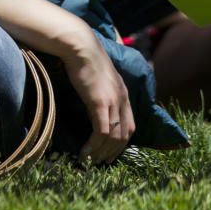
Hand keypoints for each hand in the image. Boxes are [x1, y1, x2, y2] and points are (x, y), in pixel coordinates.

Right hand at [59, 30, 134, 164]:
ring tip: (90, 161)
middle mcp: (122, 99)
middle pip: (124, 136)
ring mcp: (113, 101)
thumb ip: (101, 94)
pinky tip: (85, 151)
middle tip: (100, 163)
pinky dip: (95, 145)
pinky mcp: (100, 102)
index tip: (109, 153)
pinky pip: (102, 131)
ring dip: (102, 153)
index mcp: (123, 94)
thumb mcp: (99, 79)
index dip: (121, 143)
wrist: (80, 47)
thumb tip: (93, 108)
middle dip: (113, 153)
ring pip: (114, 137)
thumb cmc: (84, 60)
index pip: (130, 126)